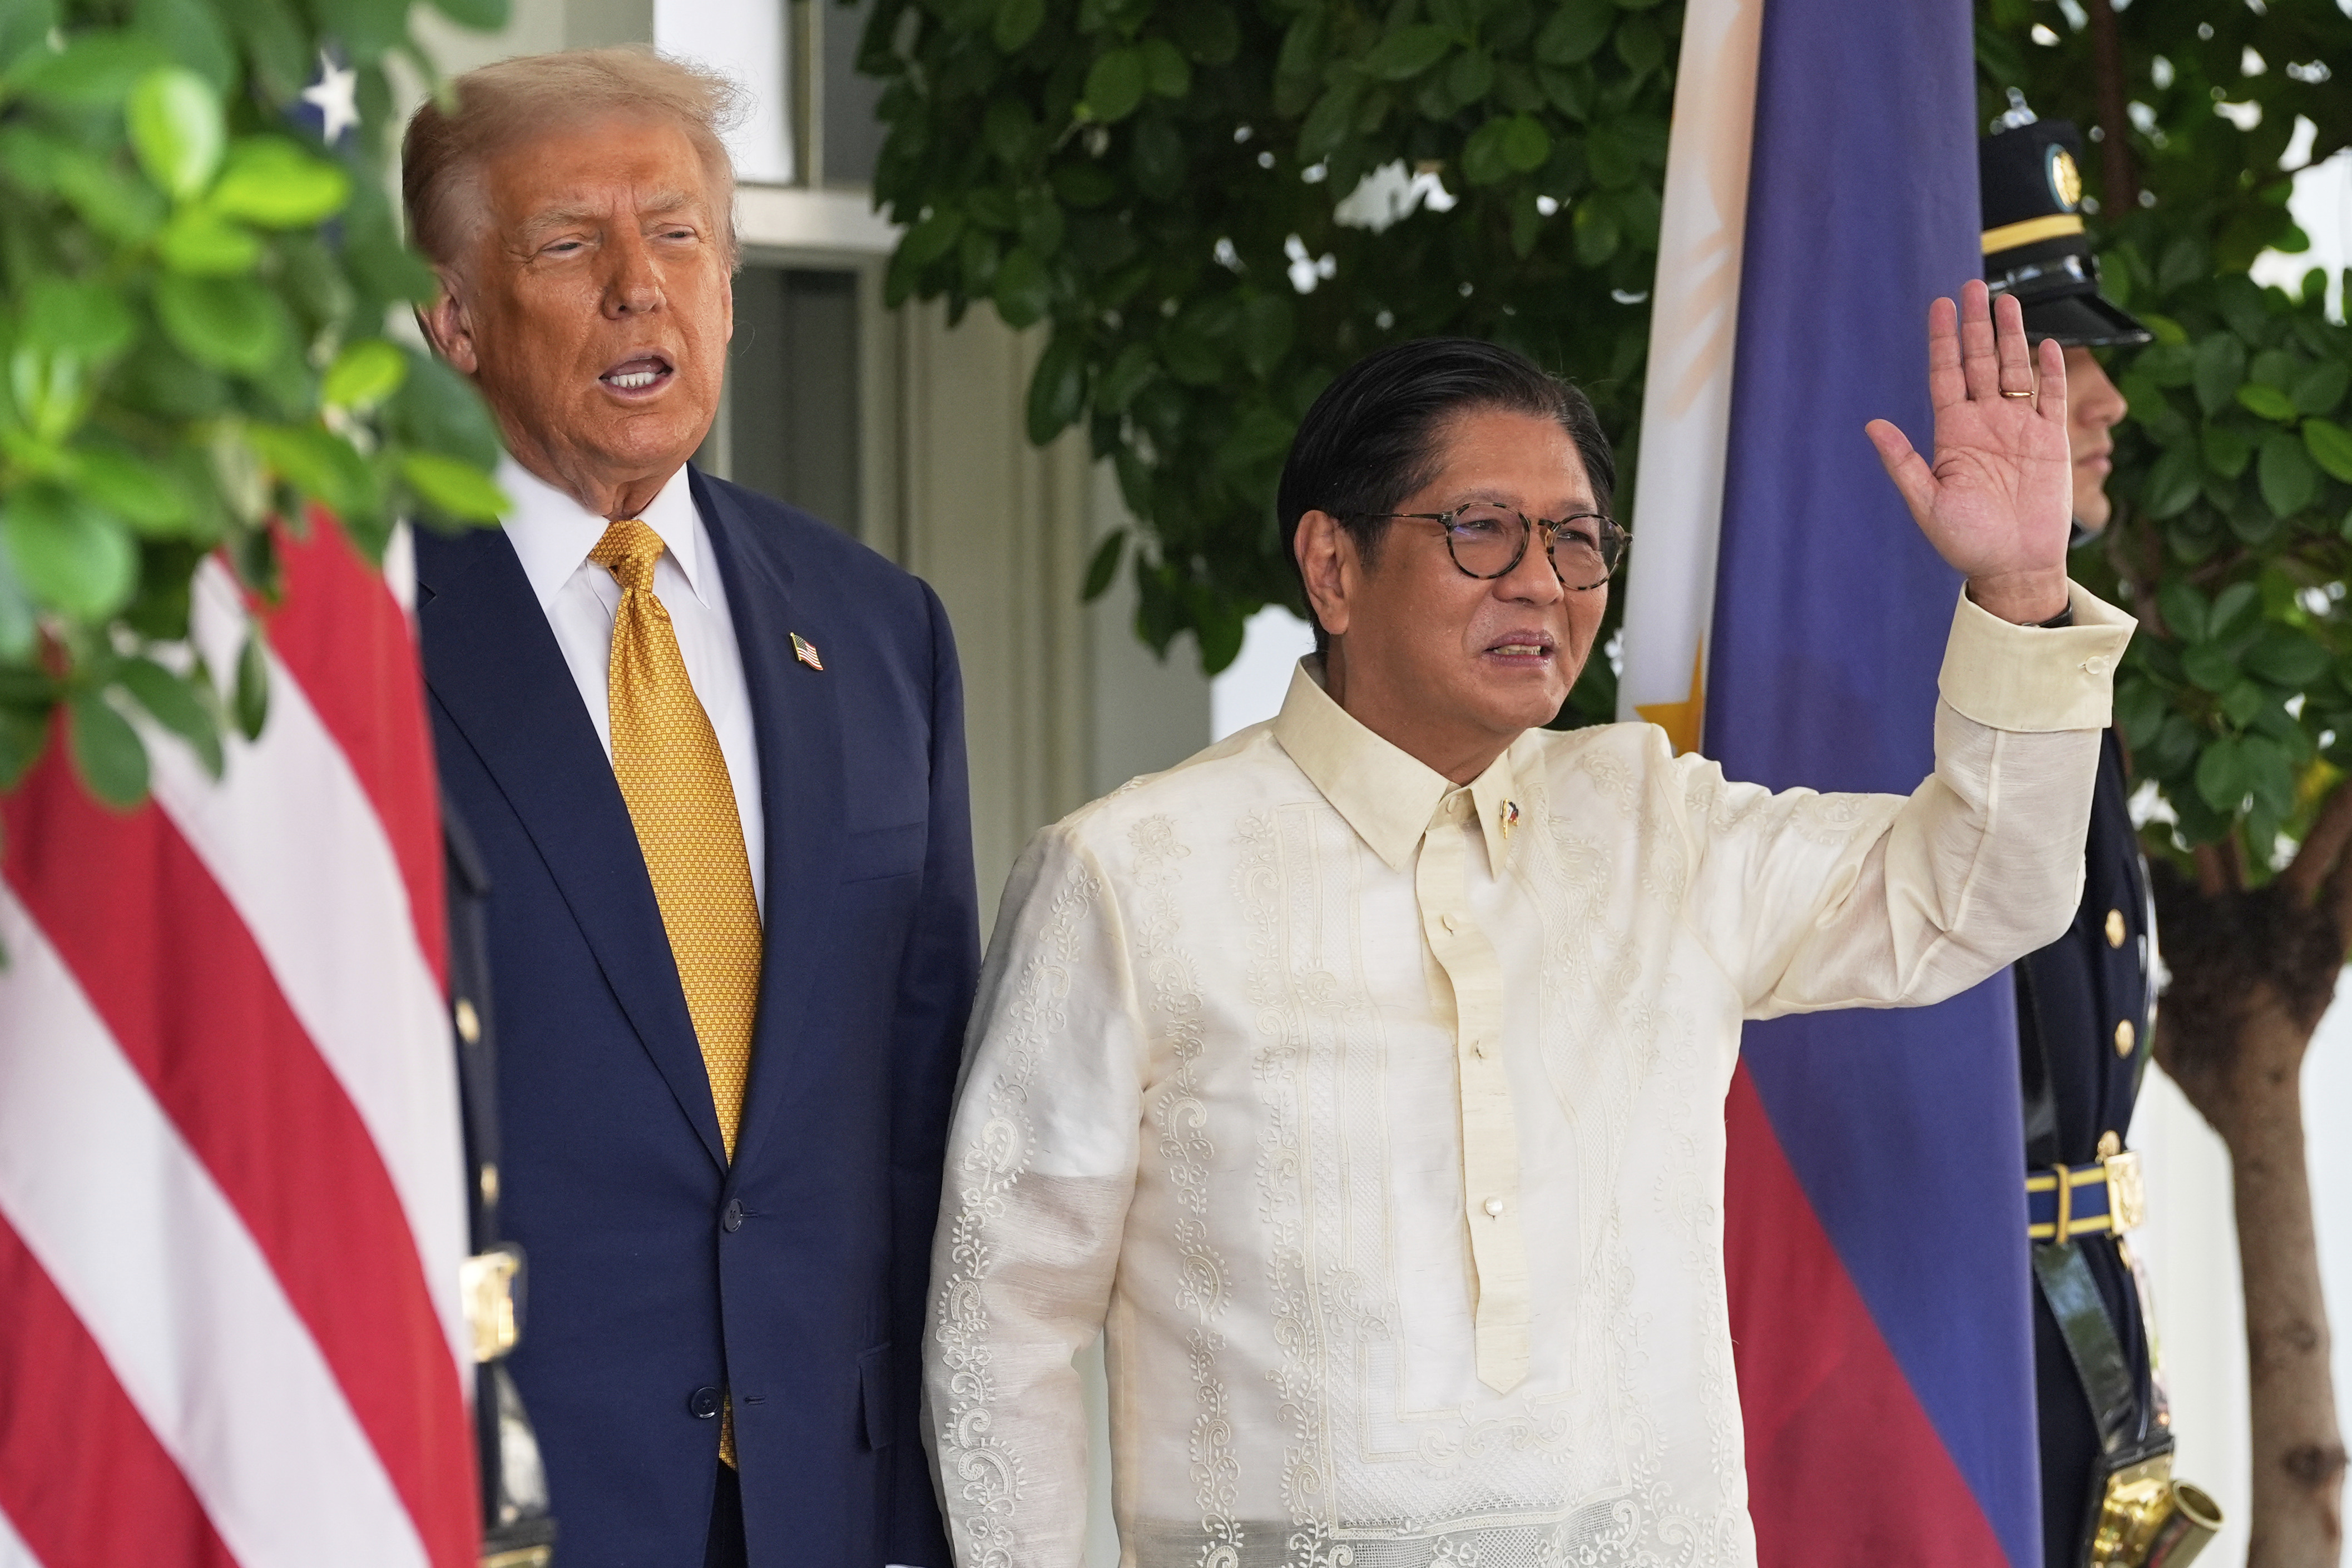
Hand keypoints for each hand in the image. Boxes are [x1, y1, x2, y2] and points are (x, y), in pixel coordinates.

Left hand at [1866, 281, 2072, 623]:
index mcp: (1952, 435)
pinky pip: (2050, 397)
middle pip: (1979, 362)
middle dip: (1976, 325)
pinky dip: (2049, 369)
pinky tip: (2046, 343)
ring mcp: (2019, 428)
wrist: (2014, 566)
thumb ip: (1903, 462)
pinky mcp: (2051, 440)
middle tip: (1972, 286)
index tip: (1939, 305)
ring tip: (2007, 300)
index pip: (1946, 375)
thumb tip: (1873, 425)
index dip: (1943, 341)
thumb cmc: (1966, 543)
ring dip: (2011, 336)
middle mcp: (1985, 424)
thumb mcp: (1927, 502)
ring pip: (2014, 369)